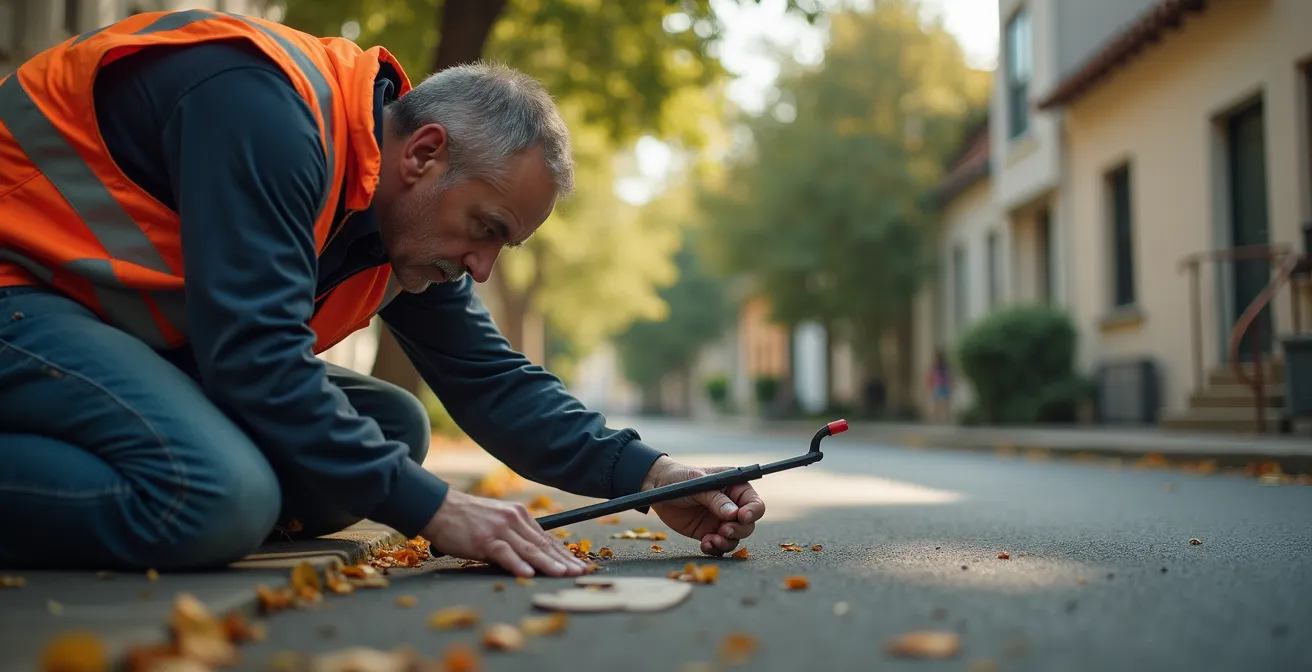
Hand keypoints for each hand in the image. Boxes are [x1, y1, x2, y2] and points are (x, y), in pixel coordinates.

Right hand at [419, 489, 591, 577]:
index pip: (546, 538)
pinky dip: (517, 564)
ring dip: (547, 563)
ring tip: (562, 574)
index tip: (577, 565)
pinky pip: (504, 553)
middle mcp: (514, 519)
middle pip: (543, 544)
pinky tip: (529, 573)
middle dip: (563, 560)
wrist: (439, 508)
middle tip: (579, 573)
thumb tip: (532, 556)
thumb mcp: (497, 521)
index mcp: (519, 515)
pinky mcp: (484, 539)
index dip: (563, 553)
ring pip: (529, 549)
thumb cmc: (466, 519)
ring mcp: (500, 529)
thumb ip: (514, 535)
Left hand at [642, 456, 766, 555]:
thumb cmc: (680, 479)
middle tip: (723, 530)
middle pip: (748, 524)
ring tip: (711, 540)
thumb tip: (733, 514)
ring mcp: (720, 521)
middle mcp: (731, 506)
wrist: (657, 488)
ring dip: (727, 542)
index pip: (754, 503)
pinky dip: (714, 548)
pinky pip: (718, 545)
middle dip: (738, 530)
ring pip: (735, 538)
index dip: (753, 511)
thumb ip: (715, 499)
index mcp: (734, 488)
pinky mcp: (707, 532)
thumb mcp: (698, 484)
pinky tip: (704, 544)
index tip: (742, 517)